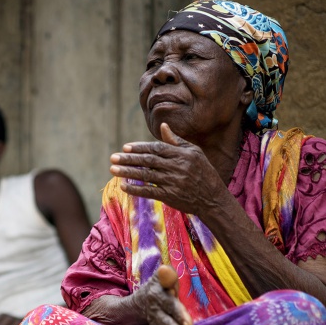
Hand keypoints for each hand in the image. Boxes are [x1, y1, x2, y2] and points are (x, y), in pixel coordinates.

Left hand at [109, 123, 230, 217]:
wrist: (212, 198)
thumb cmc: (203, 172)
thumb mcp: (194, 153)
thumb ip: (176, 141)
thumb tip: (163, 126)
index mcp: (182, 154)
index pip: (156, 148)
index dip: (140, 147)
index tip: (125, 147)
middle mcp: (177, 167)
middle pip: (148, 161)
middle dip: (129, 159)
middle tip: (113, 157)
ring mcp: (173, 182)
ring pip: (146, 175)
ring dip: (128, 172)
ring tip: (113, 169)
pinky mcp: (170, 196)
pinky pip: (150, 191)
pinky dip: (136, 189)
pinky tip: (124, 186)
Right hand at [135, 265, 193, 324]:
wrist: (144, 299)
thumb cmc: (162, 287)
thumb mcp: (163, 278)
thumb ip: (167, 276)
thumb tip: (164, 269)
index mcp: (158, 297)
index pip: (170, 305)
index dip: (179, 314)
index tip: (189, 324)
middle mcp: (155, 312)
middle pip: (166, 324)